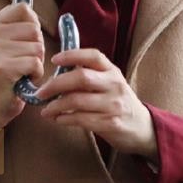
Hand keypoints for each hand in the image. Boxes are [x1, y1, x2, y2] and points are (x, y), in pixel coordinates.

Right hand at [0, 2, 43, 128]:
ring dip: (37, 62)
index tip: (25, 41)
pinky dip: (36, 74)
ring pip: (37, 46)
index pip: (24, 8)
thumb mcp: (8, 42)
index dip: (33, 25)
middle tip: (22, 61)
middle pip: (34, 28)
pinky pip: (35, 63)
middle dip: (36, 46)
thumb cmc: (8, 71)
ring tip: (22, 71)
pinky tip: (23, 80)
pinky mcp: (0, 68)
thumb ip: (19, 23)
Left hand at [37, 49, 156, 160]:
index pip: (93, 56)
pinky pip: (82, 120)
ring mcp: (113, 105)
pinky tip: (58, 119)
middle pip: (81, 78)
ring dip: (56, 105)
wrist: (142, 127)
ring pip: (78, 101)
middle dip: (56, 84)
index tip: (54, 59)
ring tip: (46, 109)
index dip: (72, 55)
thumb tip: (58, 72)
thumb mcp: (109, 82)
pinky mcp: (111, 124)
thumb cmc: (118, 100)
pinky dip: (65, 119)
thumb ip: (90, 74)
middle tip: (40, 92)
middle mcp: (114, 85)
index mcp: (112, 70)